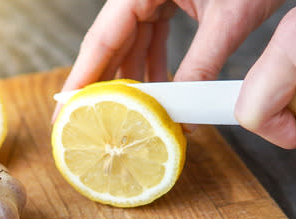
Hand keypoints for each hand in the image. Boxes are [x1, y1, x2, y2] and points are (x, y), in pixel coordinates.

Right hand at [54, 0, 283, 119]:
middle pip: (110, 41)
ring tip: (127, 115)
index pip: (102, 38)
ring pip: (130, 40)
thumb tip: (184, 111)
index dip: (83, 78)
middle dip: (102, 83)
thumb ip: (201, 64)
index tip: (66, 110)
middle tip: (85, 121)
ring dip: (131, 77)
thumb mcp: (228, 19)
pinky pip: (151, 34)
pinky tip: (157, 91)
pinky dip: (152, 62)